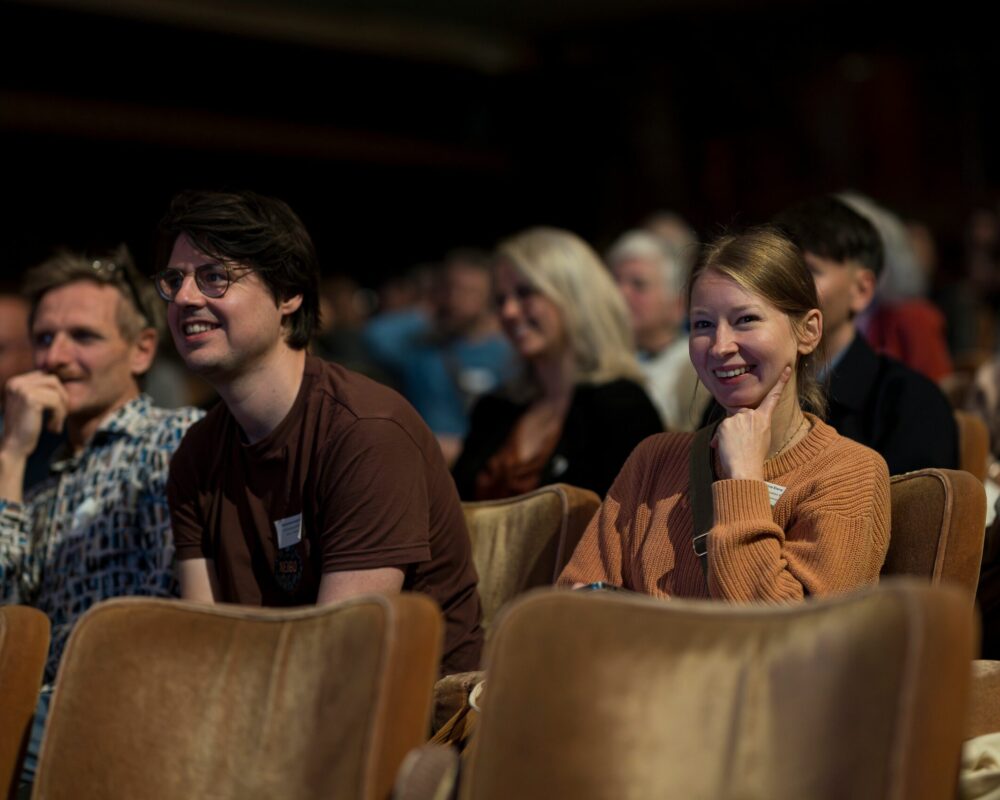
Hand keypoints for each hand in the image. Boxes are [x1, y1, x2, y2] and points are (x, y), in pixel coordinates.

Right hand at [1, 371, 68, 458]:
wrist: (14, 446)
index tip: (57, 409)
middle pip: (54, 380)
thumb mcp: (32, 405)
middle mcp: (16, 383)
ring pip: (57, 392)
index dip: (57, 392)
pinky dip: (59, 416)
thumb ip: (41, 390)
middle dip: (62, 399)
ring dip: (62, 410)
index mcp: (15, 382)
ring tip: (56, 424)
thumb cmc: (26, 428)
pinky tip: (53, 428)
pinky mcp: (30, 399)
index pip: (46, 376)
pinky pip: (56, 402)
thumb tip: (61, 377)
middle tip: (60, 417)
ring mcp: (22, 390)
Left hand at [713, 365, 790, 480]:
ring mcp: (738, 418)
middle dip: (738, 425)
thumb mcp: (761, 438)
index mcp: (764, 419)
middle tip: (741, 442)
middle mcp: (752, 415)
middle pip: (742, 413)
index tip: (787, 369)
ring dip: (729, 433)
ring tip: (736, 448)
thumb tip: (741, 423)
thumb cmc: (754, 458)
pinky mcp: (726, 423)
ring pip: (731, 421)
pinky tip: (725, 448)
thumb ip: (754, 425)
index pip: (773, 397)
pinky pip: (721, 429)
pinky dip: (720, 439)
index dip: (780, 382)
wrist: (744, 468)